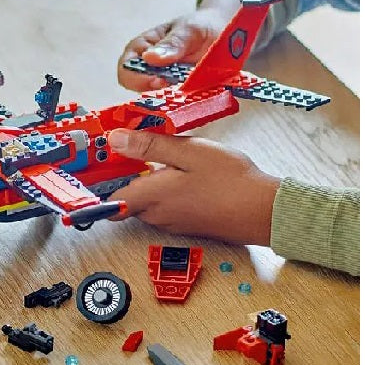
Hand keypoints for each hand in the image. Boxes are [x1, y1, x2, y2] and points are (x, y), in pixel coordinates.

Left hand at [107, 129, 279, 245]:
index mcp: (151, 197)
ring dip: (149, 182)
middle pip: (127, 198)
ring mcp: (172, 222)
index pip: (109, 200)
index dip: (100, 184)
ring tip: (165, 157)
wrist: (266, 212)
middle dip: (127, 176)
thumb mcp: (188, 152)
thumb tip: (115, 140)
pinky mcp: (187, 224)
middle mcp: (156, 215)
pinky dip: (166, 190)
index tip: (99, 166)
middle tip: (135, 149)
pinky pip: (166, 206)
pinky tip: (184, 173)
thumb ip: (149, 146)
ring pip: (147, 201)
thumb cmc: (231, 181)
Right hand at [116, 0, 249, 91]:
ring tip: (191, 88)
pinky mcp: (178, 93)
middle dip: (157, 91)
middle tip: (178, 86)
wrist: (221, 31)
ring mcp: (162, 82)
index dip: (138, 79)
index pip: (126, 71)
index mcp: (140, 49)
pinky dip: (184, 102)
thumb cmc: (200, 26)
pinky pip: (174, 104)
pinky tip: (196, 93)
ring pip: (156, 100)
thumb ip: (172, 43)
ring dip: (172, 98)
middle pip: (139, 90)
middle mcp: (146, 68)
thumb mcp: (189, 29)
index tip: (160, 80)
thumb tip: (149, 58)